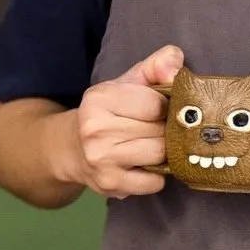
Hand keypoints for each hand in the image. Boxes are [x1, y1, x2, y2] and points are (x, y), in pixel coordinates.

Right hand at [68, 44, 183, 198]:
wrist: (72, 149)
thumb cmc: (108, 113)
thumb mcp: (127, 83)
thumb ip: (155, 67)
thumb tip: (177, 66)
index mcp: (99, 98)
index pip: (155, 104)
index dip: (163, 107)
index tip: (155, 110)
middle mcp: (95, 128)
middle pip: (159, 131)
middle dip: (163, 130)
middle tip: (152, 130)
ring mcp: (101, 159)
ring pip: (159, 155)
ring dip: (161, 152)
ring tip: (148, 145)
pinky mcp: (110, 183)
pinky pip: (155, 182)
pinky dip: (155, 175)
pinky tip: (142, 165)